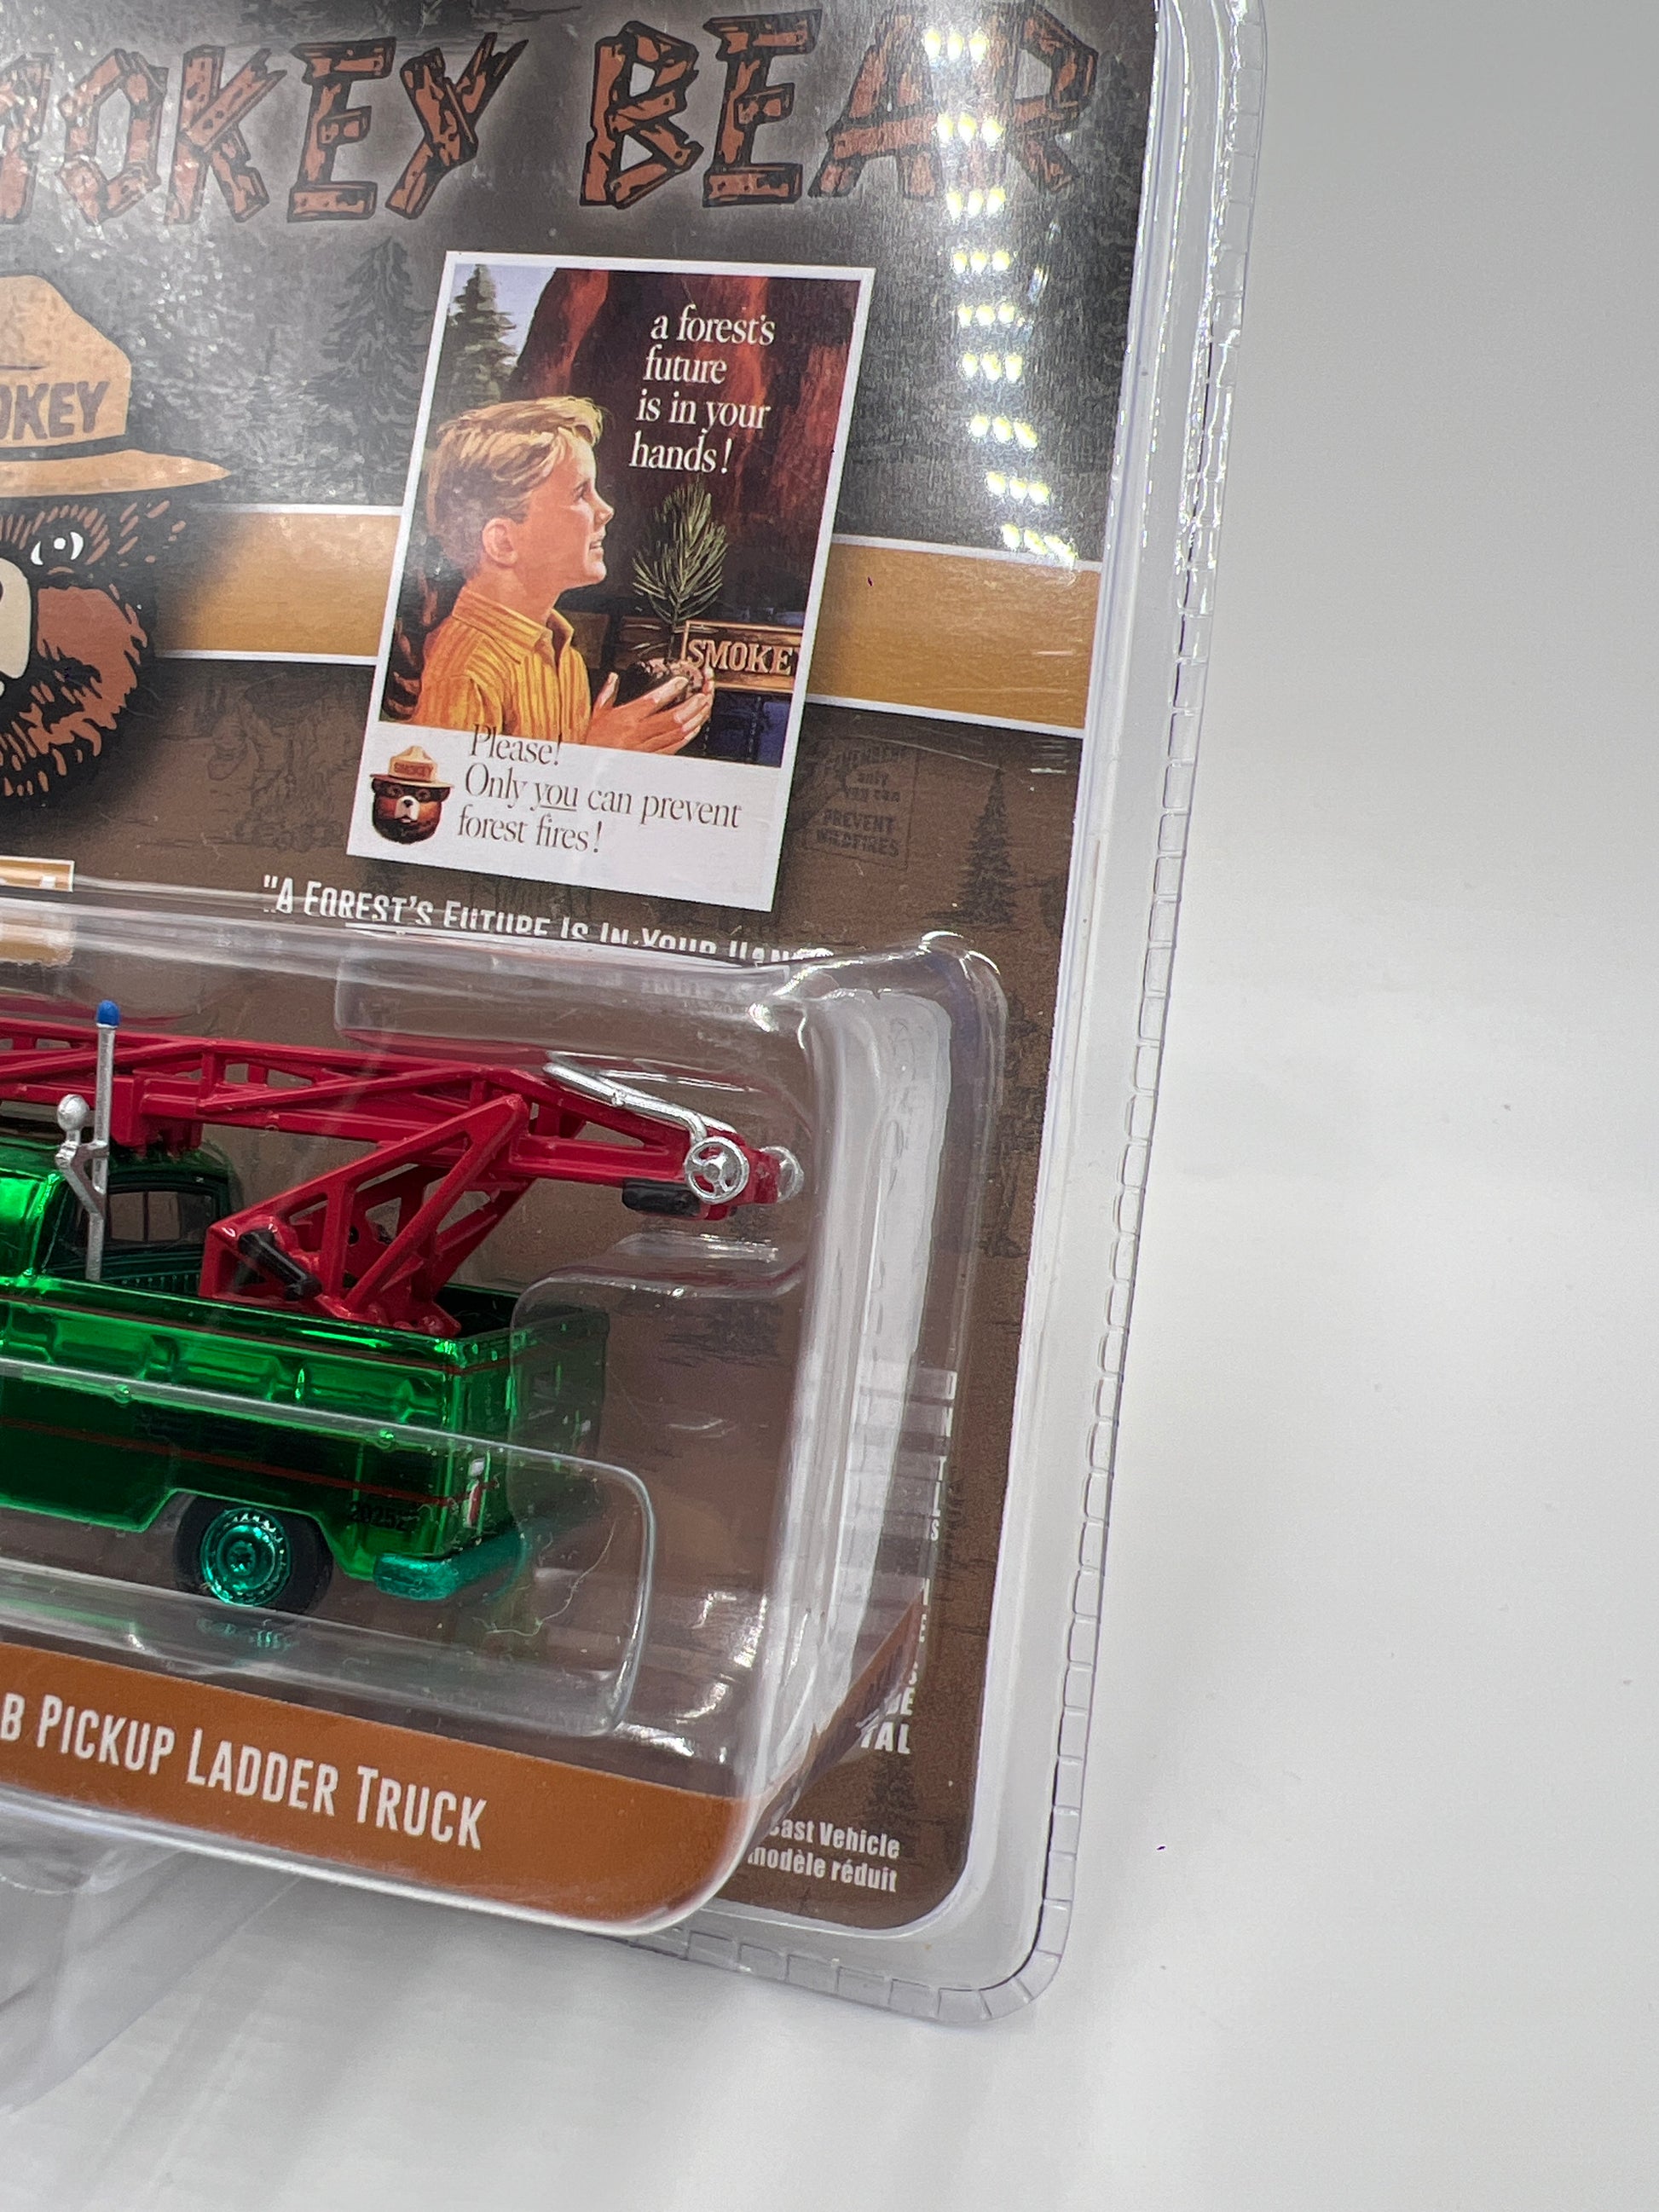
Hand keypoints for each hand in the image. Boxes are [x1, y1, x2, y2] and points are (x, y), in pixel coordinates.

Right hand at [584, 668, 713, 754]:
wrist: (590, 771)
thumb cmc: (592, 744)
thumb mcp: (595, 716)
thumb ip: (607, 695)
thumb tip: (613, 678)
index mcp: (626, 719)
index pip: (652, 701)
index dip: (670, 690)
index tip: (682, 681)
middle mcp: (639, 733)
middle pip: (672, 719)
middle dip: (691, 706)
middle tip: (703, 694)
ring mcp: (648, 747)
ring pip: (677, 733)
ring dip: (694, 719)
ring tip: (705, 707)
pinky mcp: (653, 759)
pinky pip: (674, 747)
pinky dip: (687, 736)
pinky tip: (695, 727)